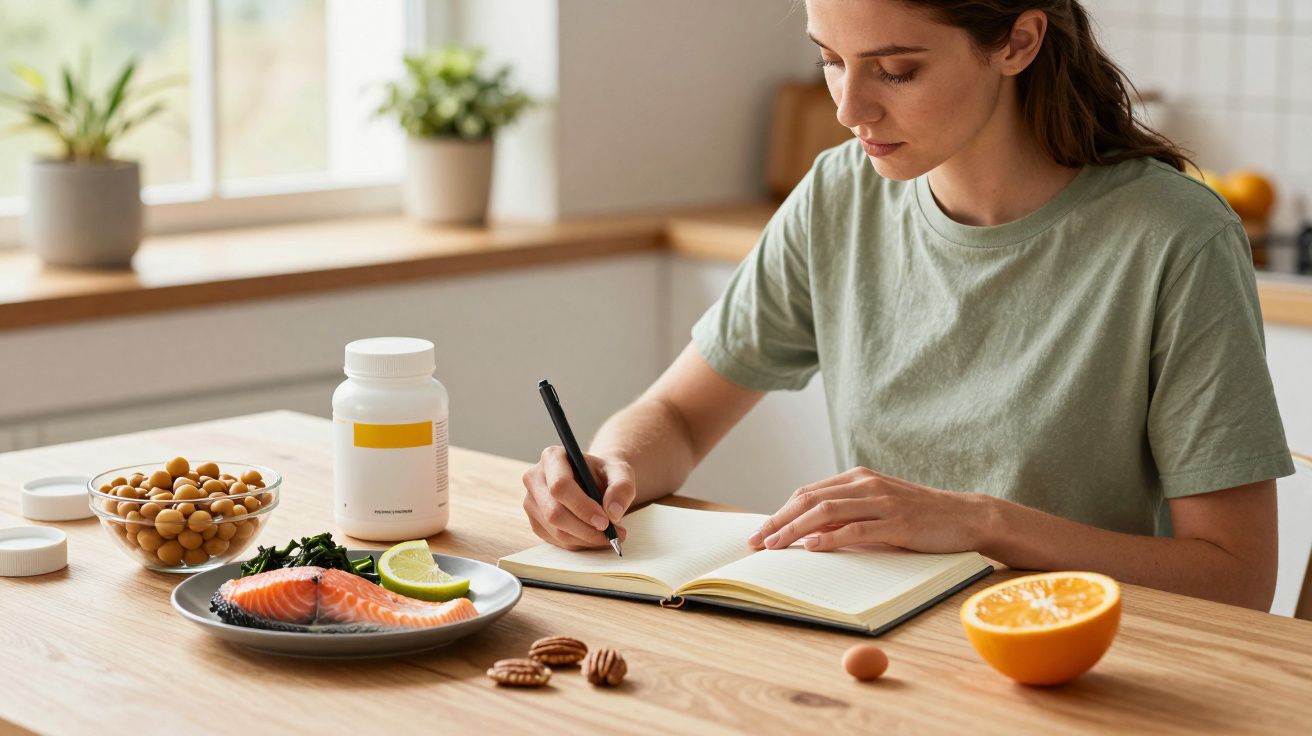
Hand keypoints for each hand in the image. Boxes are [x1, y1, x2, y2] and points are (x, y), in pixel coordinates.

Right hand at [521, 446, 633, 549]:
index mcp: (552, 457)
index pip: (560, 486)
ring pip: (556, 531)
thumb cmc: (604, 474)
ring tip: (609, 536)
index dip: (582, 507)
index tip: (605, 522)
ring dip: (586, 539)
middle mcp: (535, 478)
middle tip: (612, 535)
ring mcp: (531, 502)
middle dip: (585, 529)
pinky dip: (579, 543)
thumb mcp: (621, 472)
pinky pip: (556, 541)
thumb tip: (613, 512)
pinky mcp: (536, 522)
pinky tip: (594, 536)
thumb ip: (622, 487)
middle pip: (554, 512)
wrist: (594, 482)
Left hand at [746, 467, 989, 552]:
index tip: (759, 532)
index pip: (807, 493)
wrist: (966, 516)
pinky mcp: (898, 522)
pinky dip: (830, 538)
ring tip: (774, 546)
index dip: (779, 512)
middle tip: (756, 542)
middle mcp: (866, 485)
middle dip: (778, 521)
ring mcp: (882, 502)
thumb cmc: (919, 516)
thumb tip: (808, 532)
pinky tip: (811, 547)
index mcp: (858, 479)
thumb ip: (848, 513)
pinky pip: (856, 529)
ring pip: (826, 512)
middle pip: (809, 500)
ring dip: (794, 530)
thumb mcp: (878, 508)